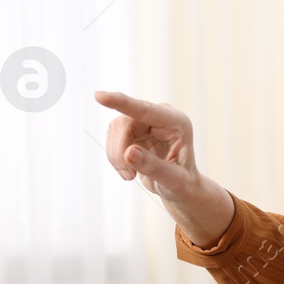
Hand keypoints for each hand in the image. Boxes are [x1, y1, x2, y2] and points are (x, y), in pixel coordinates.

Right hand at [96, 90, 234, 246]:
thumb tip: (128, 153)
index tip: (99, 96)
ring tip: (130, 175)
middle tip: (129, 175)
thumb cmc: (183, 183)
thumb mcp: (174, 180)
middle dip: (120, 150)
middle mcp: (161, 117)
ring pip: (115, 130)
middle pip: (125, 123)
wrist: (180, 186)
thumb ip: (153, 167)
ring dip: (116, 156)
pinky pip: (113, 138)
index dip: (121, 103)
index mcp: (176, 123)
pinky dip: (115, 157)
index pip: (145, 109)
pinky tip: (128, 170)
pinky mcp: (133, 129)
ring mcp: (145, 121)